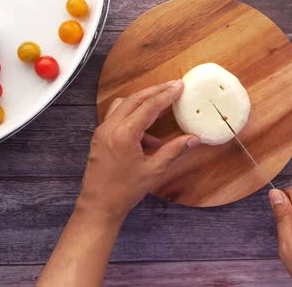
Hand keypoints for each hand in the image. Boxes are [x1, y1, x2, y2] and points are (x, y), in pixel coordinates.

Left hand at [78, 80, 199, 222]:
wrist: (99, 205)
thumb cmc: (124, 191)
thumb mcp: (154, 170)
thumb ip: (174, 150)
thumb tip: (193, 139)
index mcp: (124, 134)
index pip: (148, 107)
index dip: (166, 95)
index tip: (179, 86)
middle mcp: (110, 128)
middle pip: (134, 99)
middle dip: (155, 91)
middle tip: (172, 87)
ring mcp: (102, 131)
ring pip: (123, 105)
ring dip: (142, 102)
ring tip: (161, 106)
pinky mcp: (99, 137)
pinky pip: (117, 118)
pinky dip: (133, 118)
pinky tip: (148, 137)